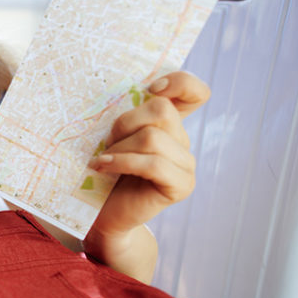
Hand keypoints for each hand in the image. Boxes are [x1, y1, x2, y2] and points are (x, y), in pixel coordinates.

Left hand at [84, 71, 209, 279]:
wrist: (102, 214)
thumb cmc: (103, 172)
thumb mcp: (112, 137)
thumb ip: (124, 115)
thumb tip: (116, 91)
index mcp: (170, 124)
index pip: (195, 92)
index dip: (178, 82)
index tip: (150, 89)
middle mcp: (183, 141)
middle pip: (163, 110)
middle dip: (126, 122)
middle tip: (106, 140)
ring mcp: (186, 164)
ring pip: (153, 137)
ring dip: (119, 147)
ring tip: (102, 160)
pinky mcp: (180, 186)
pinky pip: (153, 164)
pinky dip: (122, 163)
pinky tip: (102, 167)